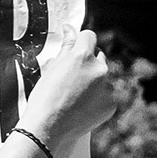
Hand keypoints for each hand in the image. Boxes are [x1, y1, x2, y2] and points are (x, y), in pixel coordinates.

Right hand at [19, 28, 115, 150]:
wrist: (48, 128)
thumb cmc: (44, 97)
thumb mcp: (51, 69)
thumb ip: (65, 47)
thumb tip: (70, 29)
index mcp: (82, 56)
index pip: (89, 36)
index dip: (81, 42)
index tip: (75, 48)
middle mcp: (99, 69)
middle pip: (98, 56)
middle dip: (88, 62)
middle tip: (72, 76)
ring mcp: (108, 87)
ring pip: (103, 76)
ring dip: (93, 81)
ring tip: (75, 95)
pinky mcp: (112, 103)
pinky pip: (106, 94)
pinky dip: (97, 97)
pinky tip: (82, 106)